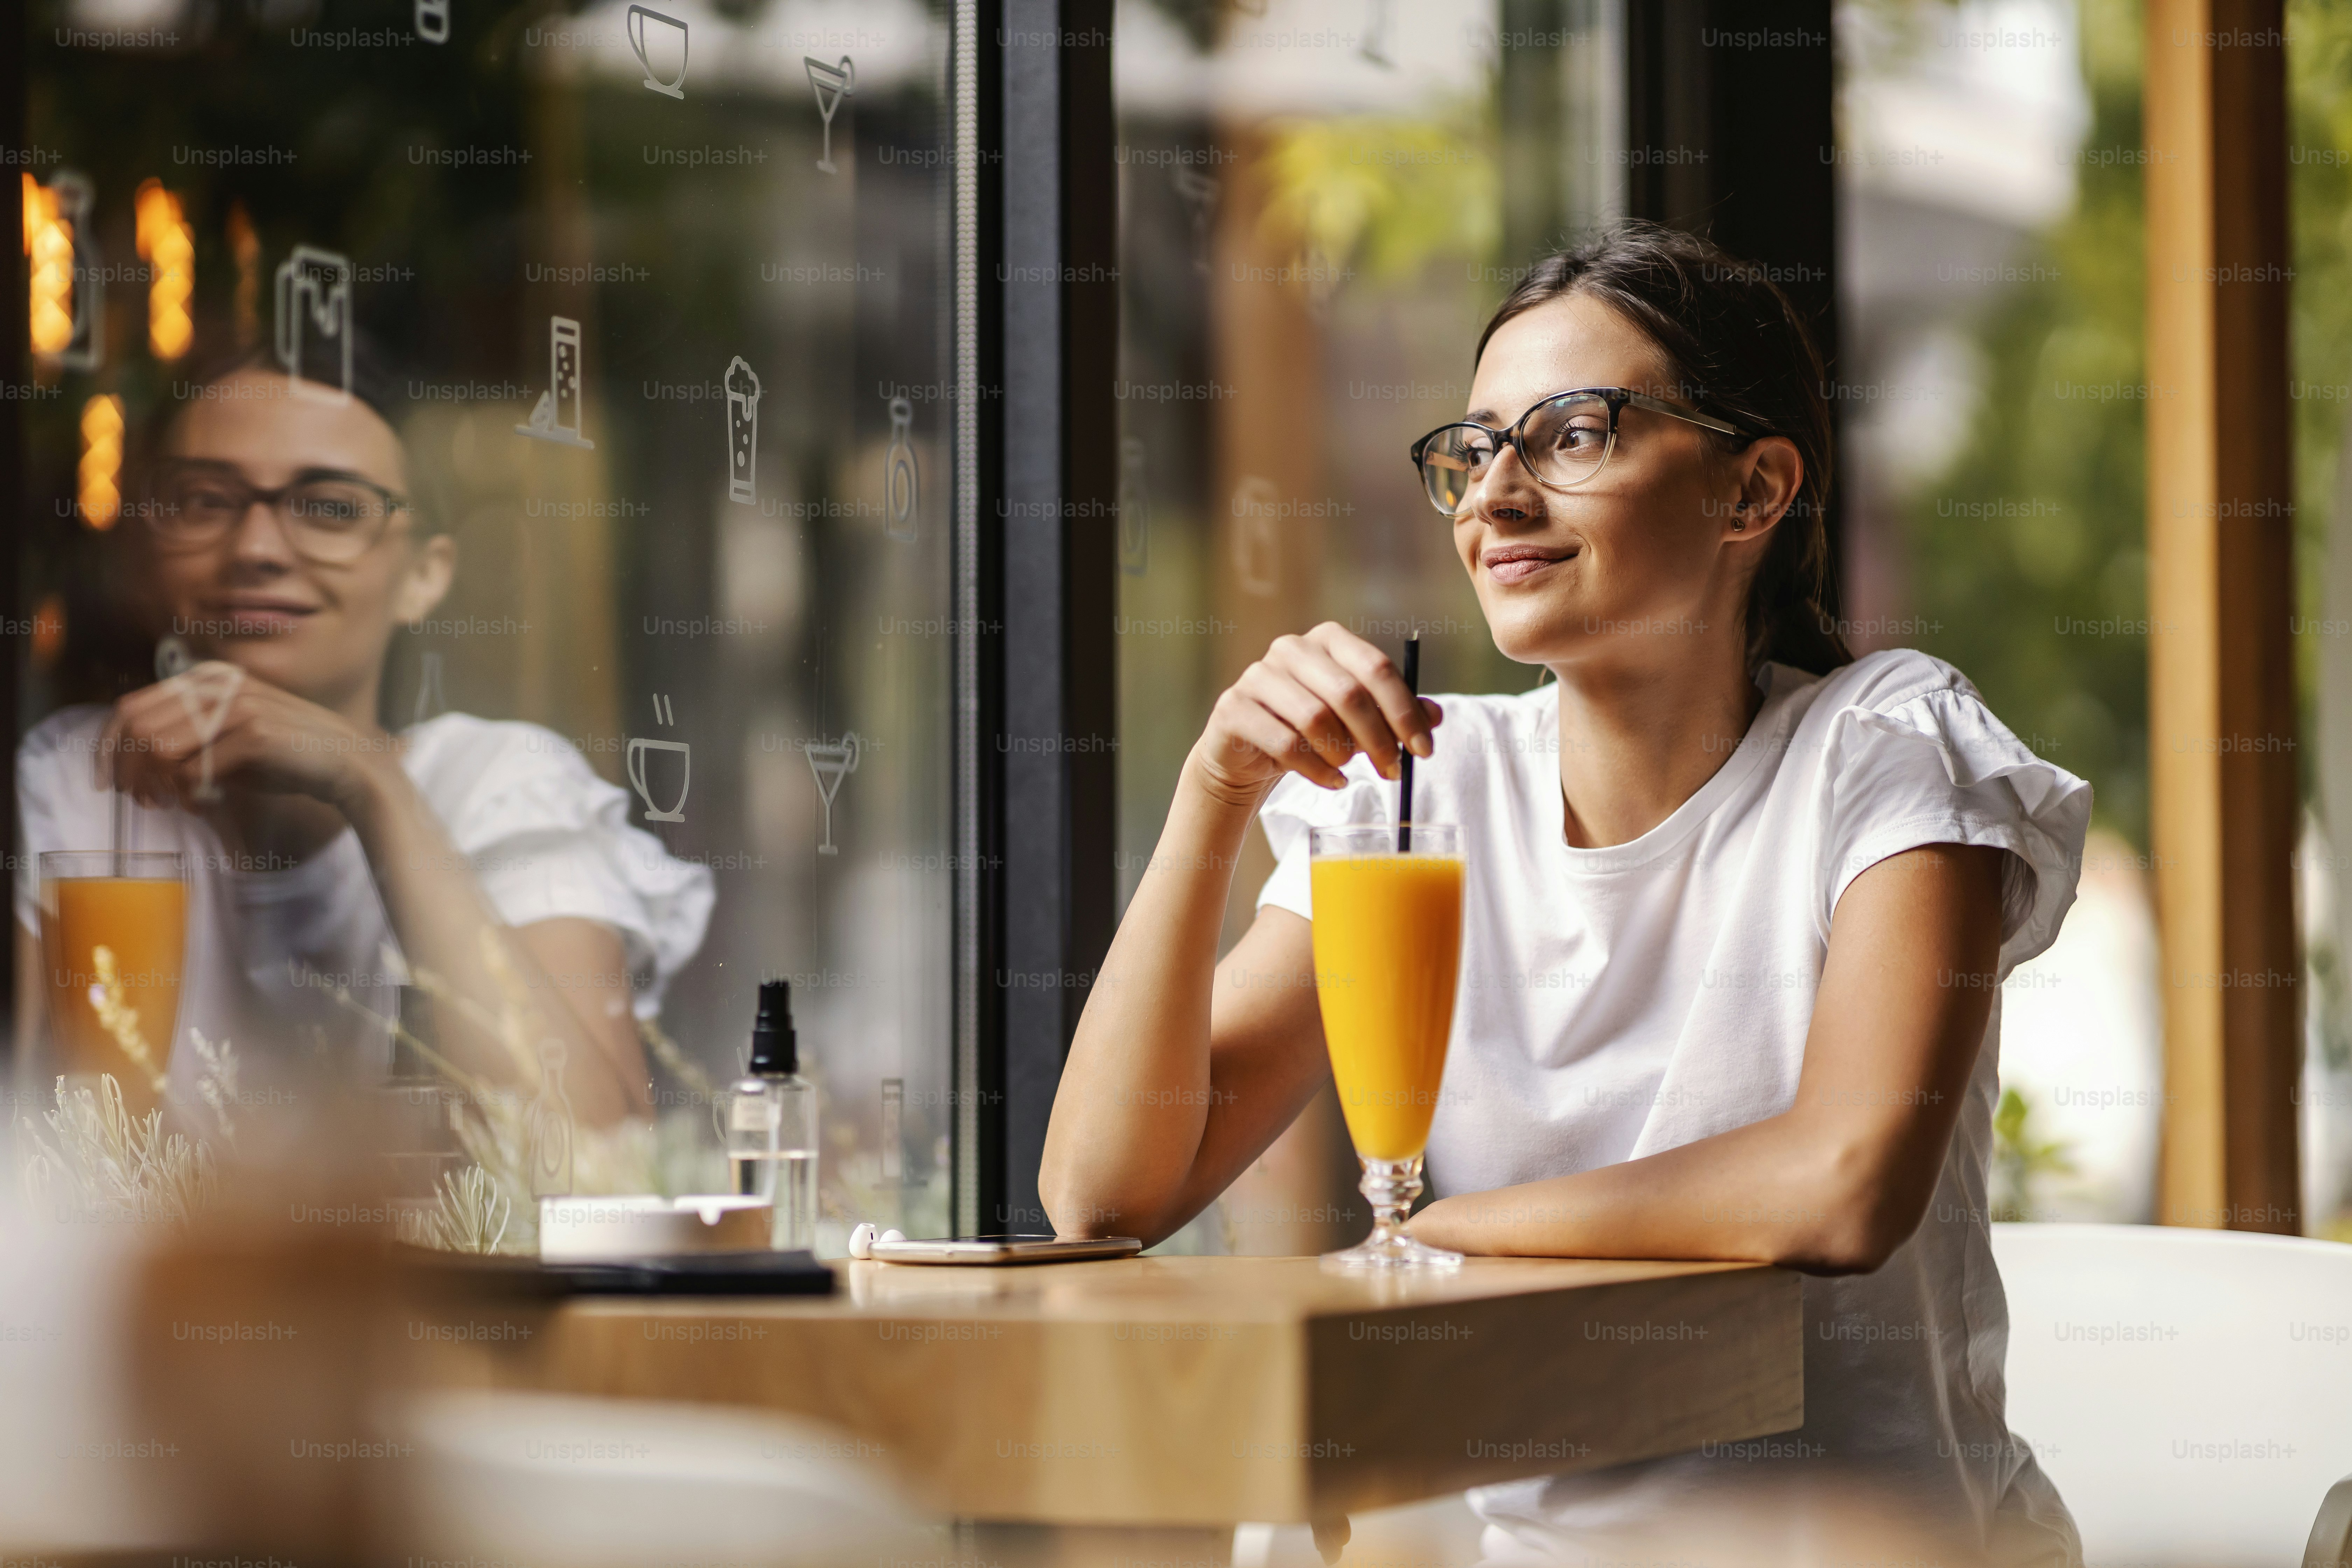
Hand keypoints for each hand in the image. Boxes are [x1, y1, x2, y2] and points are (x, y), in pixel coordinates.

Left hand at [99, 664, 395, 815]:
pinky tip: (201, 805)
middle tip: (138, 800)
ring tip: (169, 804)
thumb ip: (190, 731)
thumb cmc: (288, 754)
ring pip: (158, 746)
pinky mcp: (254, 734)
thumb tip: (137, 759)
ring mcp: (237, 706)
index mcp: (209, 677)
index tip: (108, 780)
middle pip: (137, 726)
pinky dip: (188, 794)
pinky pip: (194, 769)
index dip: (109, 747)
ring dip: (154, 784)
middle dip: (126, 770)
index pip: (132, 706)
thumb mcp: (232, 731)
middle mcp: (220, 683)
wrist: (349, 763)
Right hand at [1188, 622, 1440, 803]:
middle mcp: (1291, 648)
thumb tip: (1437, 716)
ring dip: (1342, 753)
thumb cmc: (1310, 731)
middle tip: (1394, 771)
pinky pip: (1286, 743)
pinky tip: (1331, 780)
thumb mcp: (1357, 721)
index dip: (1405, 711)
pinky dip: (1317, 770)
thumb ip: (1394, 713)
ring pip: (1316, 718)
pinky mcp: (1234, 707)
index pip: (1376, 668)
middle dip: (1379, 738)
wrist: (1248, 753)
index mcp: (1328, 639)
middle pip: (1348, 693)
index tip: (1424, 751)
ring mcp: (1258, 675)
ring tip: (1349, 768)